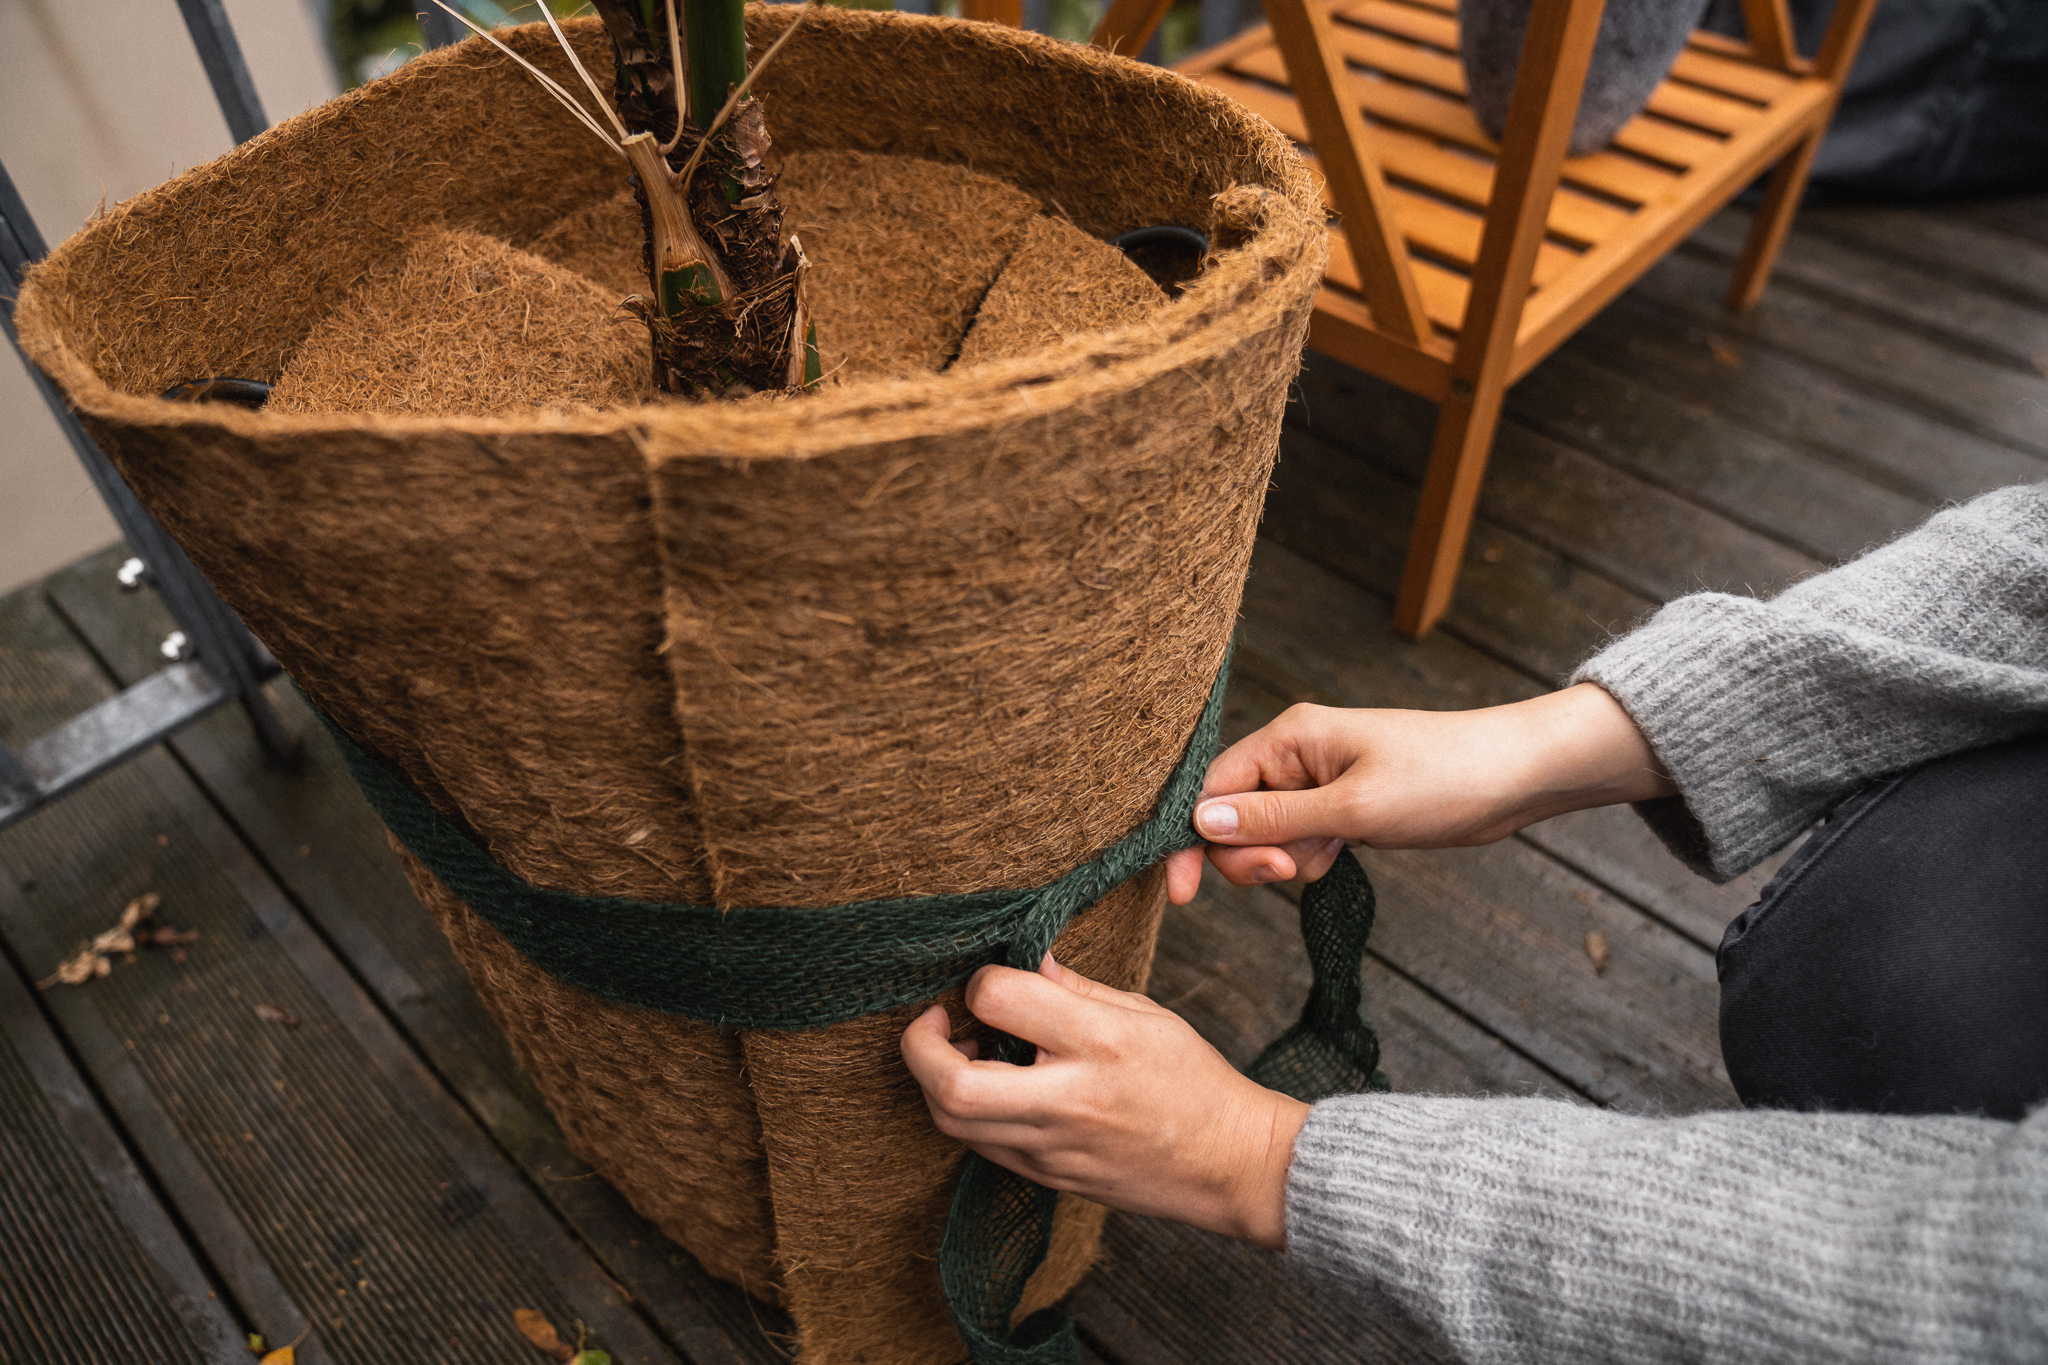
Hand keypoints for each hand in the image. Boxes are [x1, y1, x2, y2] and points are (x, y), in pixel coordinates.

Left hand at [900, 954, 1308, 1248]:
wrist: (1227, 1163)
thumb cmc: (1191, 1079)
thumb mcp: (1143, 1012)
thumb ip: (1073, 988)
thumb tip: (1022, 962)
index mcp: (1098, 1042)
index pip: (1000, 999)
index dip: (981, 981)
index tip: (992, 980)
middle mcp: (1068, 1099)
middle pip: (952, 1084)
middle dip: (920, 1046)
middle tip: (932, 1019)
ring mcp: (1053, 1148)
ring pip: (953, 1122)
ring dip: (936, 1080)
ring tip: (963, 1050)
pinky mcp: (1048, 1178)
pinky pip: (981, 1145)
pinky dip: (966, 1111)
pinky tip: (989, 1085)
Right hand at [1165, 683, 1673, 901]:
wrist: (1514, 777)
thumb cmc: (1442, 778)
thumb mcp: (1352, 808)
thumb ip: (1274, 820)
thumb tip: (1203, 825)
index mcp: (1289, 737)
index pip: (1212, 791)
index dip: (1192, 841)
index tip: (1183, 894)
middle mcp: (1295, 755)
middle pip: (1233, 818)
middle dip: (1252, 856)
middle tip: (1291, 870)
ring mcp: (1317, 781)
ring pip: (1266, 837)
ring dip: (1288, 860)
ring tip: (1336, 853)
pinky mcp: (1340, 805)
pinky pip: (1299, 841)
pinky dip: (1312, 858)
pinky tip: (1346, 854)